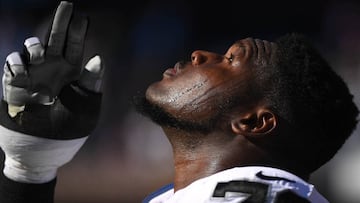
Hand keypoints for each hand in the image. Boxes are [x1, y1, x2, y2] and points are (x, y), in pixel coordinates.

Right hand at [0, 1, 103, 182]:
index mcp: (71, 75)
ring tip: (39, 55)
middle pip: (54, 40)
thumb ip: (91, 84)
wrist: (40, 152)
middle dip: (60, 22)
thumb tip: (98, 57)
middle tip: (67, 5)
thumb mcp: (86, 109)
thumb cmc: (68, 132)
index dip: (78, 32)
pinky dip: (17, 63)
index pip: (75, 48)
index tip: (83, 18)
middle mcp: (52, 72)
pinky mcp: (14, 85)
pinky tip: (23, 72)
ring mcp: (32, 77)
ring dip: (35, 45)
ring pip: (31, 47)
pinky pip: (12, 64)